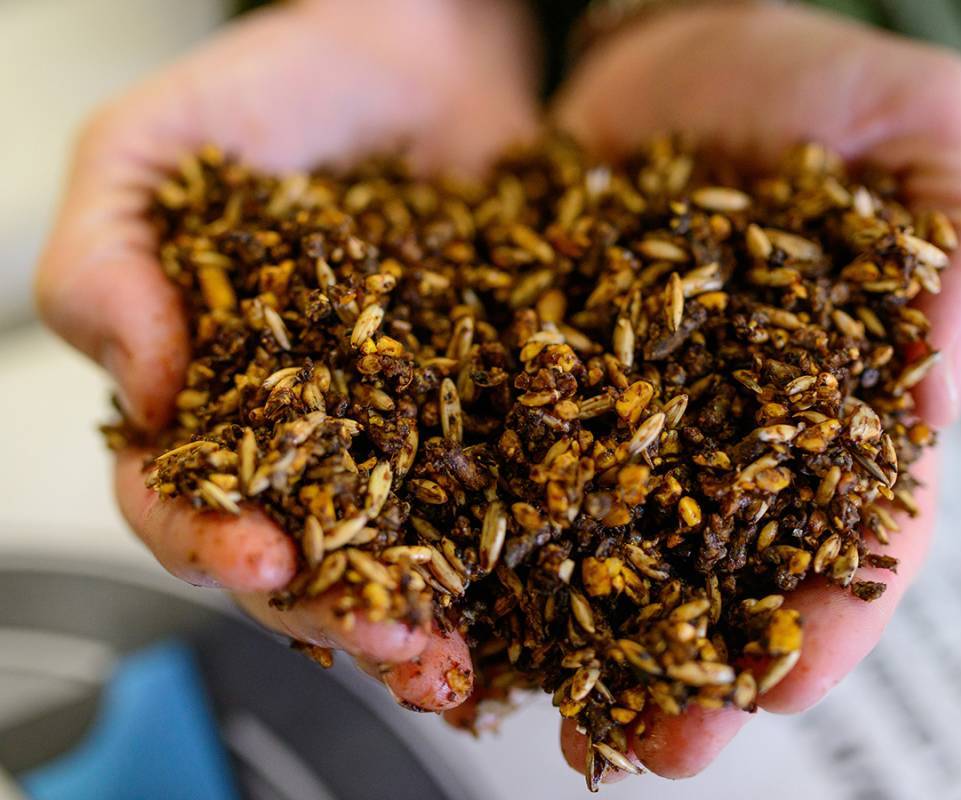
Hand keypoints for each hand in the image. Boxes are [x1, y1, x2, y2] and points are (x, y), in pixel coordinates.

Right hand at [36, 0, 537, 709]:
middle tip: (389, 643)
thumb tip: (142, 388)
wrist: (422, 50)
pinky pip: (498, 498)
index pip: (181, 499)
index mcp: (204, 396)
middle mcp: (300, 437)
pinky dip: (510, 561)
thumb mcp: (153, 151)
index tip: (263, 561)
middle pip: (301, 554)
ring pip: (399, 552)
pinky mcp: (487, 412)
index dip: (210, 542)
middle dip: (335, 611)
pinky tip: (532, 605)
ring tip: (453, 660)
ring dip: (423, 615)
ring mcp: (400, 432)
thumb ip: (106, 259)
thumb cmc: (280, 90)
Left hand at [551, 2, 960, 779]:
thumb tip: (936, 386)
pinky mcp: (538, 371)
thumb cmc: (815, 84)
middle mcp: (726, 429)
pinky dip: (484, 520)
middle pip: (720, 570)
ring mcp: (625, 409)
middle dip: (693, 663)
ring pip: (607, 541)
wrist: (675, 45)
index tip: (788, 682)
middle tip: (663, 745)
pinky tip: (454, 583)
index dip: (831, 615)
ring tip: (550, 703)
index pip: (854, 529)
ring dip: (579, 631)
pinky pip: (509, 453)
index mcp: (838, 399)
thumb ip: (960, 252)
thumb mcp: (924, 140)